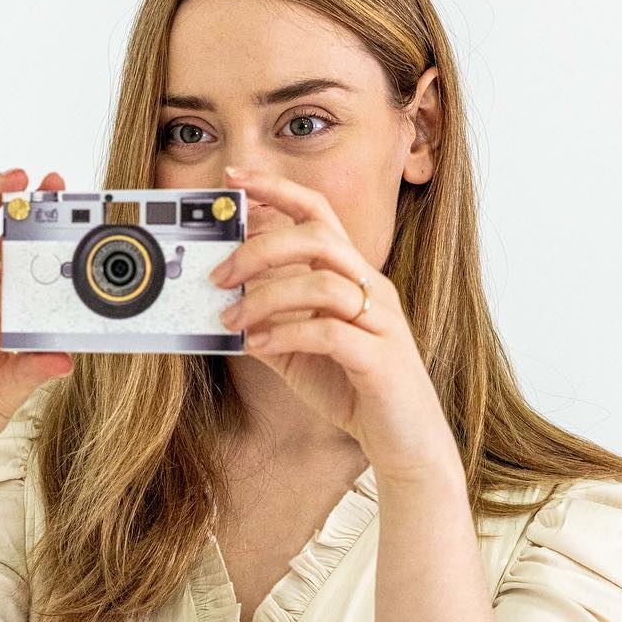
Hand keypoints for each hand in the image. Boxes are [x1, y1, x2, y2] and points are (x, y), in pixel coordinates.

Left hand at [209, 165, 453, 475]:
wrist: (403, 443)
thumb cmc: (353, 389)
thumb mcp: (296, 350)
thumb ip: (266, 322)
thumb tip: (221, 305)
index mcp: (351, 276)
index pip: (317, 213)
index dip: (276, 189)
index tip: (234, 179)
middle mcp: (370, 289)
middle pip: (317, 237)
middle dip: (259, 248)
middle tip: (218, 276)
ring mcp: (380, 321)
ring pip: (321, 283)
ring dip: (265, 299)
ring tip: (231, 321)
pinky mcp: (380, 359)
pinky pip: (329, 331)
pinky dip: (285, 333)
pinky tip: (258, 346)